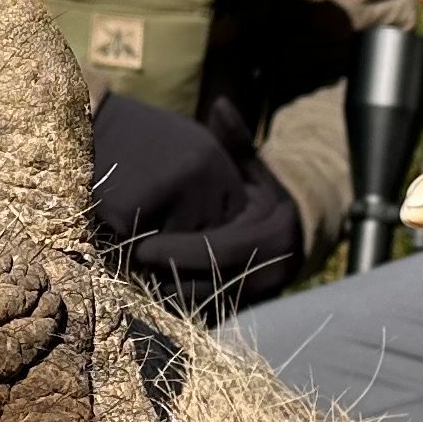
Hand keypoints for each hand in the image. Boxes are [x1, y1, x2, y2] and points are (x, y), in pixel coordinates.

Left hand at [89, 93, 308, 313]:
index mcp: (266, 238)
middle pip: (206, 285)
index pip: (217, 251)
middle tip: (125, 265)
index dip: (178, 251)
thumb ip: (238, 142)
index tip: (142, 246)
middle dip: (164, 277)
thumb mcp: (255, 168)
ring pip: (203, 306)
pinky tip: (147, 292)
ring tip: (129, 279)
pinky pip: (204, 316)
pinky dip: (175, 306)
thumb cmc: (265, 195)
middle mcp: (265, 274)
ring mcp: (254, 299)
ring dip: (164, 295)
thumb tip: (220, 105)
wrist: (298, 237)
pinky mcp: (242, 313)